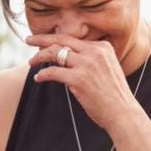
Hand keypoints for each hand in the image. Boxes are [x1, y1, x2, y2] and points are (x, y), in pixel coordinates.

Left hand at [26, 34, 147, 132]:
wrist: (122, 112)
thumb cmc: (113, 95)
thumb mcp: (107, 68)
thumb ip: (93, 59)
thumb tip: (70, 56)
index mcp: (102, 47)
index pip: (74, 38)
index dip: (56, 40)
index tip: (44, 42)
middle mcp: (95, 52)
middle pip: (62, 39)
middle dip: (42, 38)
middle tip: (28, 39)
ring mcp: (86, 64)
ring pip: (55, 53)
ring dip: (39, 56)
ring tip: (31, 62)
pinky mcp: (78, 79)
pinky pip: (53, 72)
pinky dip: (43, 74)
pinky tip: (38, 78)